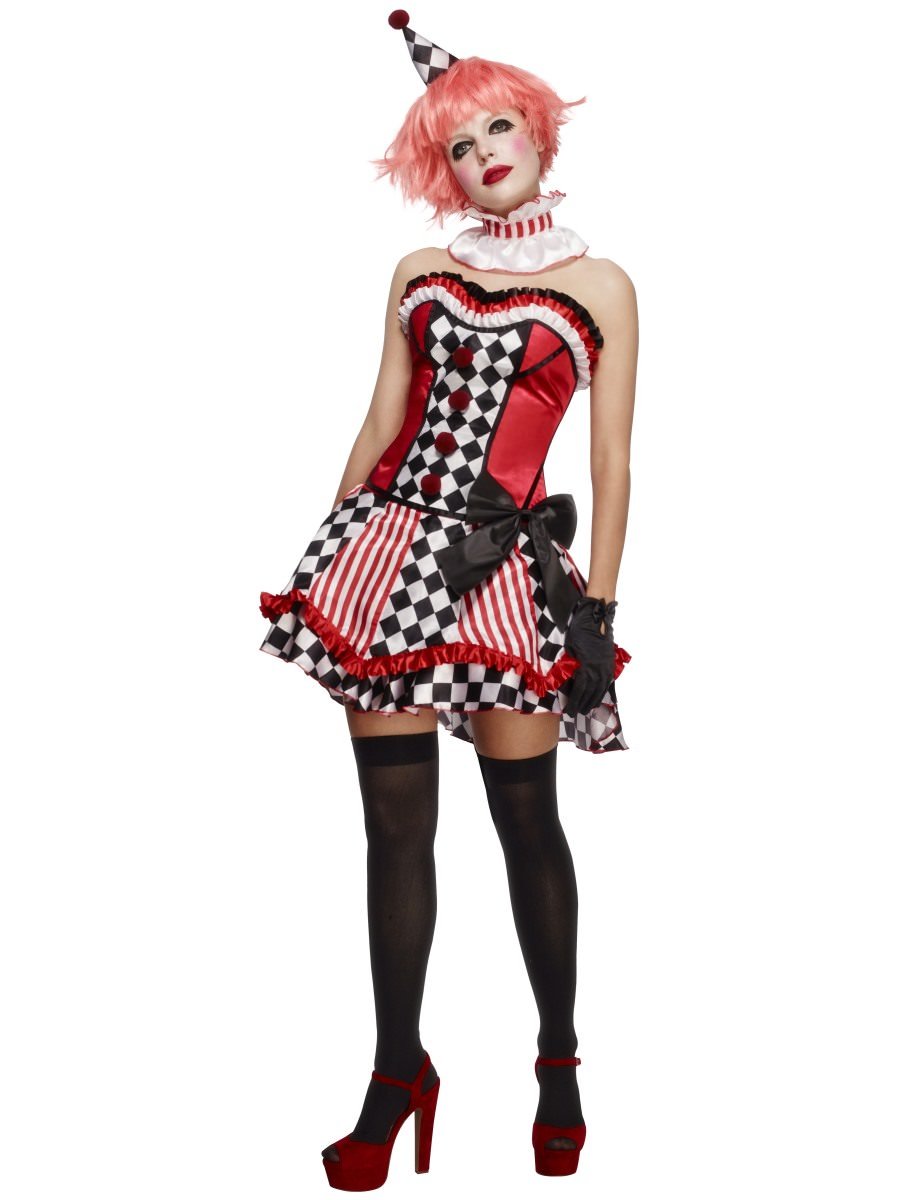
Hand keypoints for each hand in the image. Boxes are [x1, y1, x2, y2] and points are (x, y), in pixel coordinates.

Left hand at [563, 595, 617, 715]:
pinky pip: (607, 680)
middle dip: (584, 704)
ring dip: (595, 699)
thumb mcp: (569, 648)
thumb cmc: (578, 628)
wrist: (596, 614)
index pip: (580, 691)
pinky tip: (599, 693)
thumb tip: (568, 679)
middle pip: (592, 693)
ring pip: (602, 688)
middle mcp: (600, 669)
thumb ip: (570, 665)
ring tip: (589, 708)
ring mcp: (607, 665)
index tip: (568, 711)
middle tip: (577, 713)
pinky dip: (603, 689)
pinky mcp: (610, 660)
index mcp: (588, 667)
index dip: (574, 702)